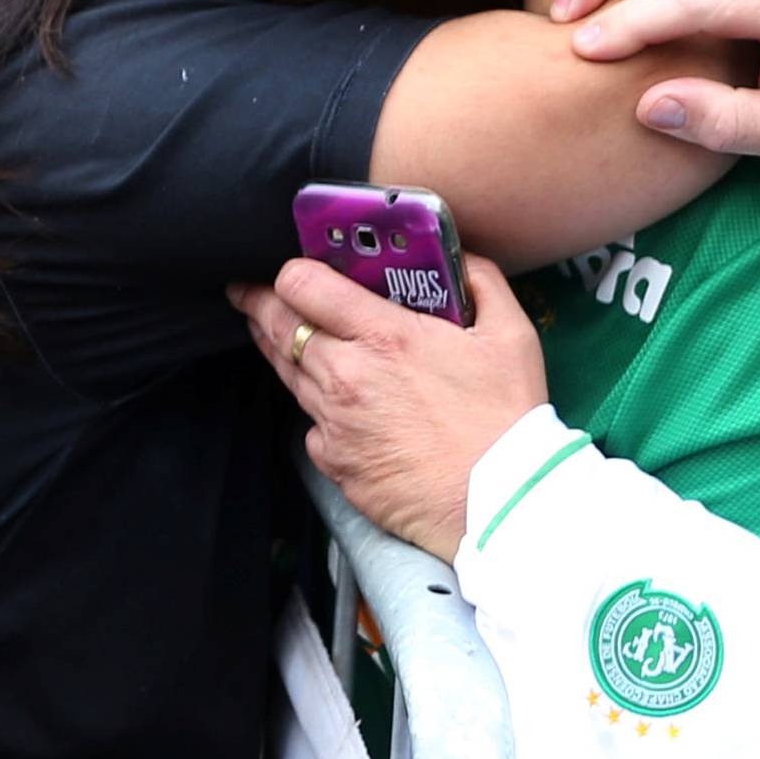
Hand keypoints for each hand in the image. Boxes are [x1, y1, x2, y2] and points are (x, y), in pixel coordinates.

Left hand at [230, 255, 546, 563]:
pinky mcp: (333, 461)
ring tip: (272, 331)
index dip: (291, 271)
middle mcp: (346, 376)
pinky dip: (315, 408)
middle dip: (260, 303)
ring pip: (286, 373)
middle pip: (279, 326)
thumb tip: (457, 255)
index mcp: (383, 336)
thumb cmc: (507, 419)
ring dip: (278, 349)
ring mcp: (334, 422)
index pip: (303, 286)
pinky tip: (330, 401)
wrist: (501, 502)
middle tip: (249, 291)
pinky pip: (310, 424)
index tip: (291, 269)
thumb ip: (481, 281)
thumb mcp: (510, 334)